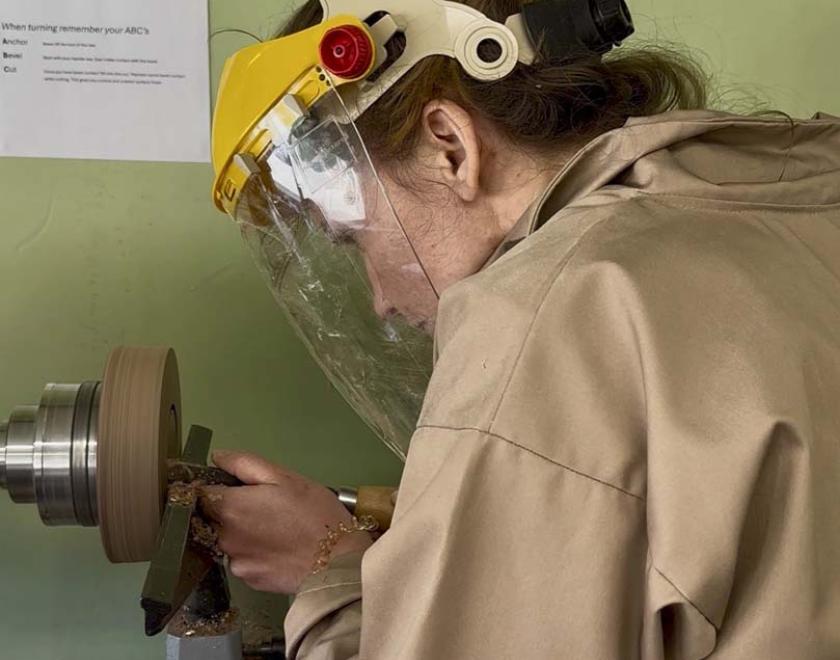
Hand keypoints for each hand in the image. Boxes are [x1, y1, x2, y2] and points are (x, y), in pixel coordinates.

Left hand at [199, 450, 372, 594]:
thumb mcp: (285, 477)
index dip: (214, 487)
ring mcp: (235, 563)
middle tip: (264, 506)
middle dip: (229, 510)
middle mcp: (223, 537)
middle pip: (211, 518)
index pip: (200, 493)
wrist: (337, 561)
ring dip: (241, 533)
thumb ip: (245, 464)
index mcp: (230, 507)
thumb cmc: (315, 513)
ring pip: (227, 540)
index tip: (234, 486)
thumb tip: (217, 458)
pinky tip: (277, 548)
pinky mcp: (248, 581)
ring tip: (275, 528)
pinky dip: (254, 553)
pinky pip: (242, 560)